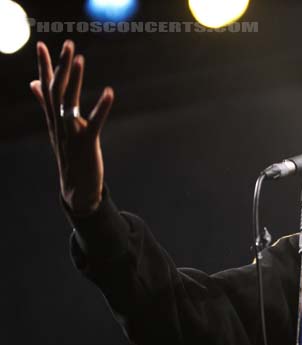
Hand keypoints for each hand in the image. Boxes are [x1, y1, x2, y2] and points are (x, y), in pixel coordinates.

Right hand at [30, 40, 113, 214]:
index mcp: (53, 117)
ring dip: (76, 80)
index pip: (46, 86)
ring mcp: (71, 132)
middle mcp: (59, 122)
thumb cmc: (70, 155)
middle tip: (68, 44)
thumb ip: (46, 104)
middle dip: (62, 66)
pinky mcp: (87, 143)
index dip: (45, 65)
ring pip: (69, 102)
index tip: (42, 43)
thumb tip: (34, 83)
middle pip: (57, 89)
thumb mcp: (56, 128)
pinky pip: (94, 122)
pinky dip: (102, 107)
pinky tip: (111, 92)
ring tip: (80, 59)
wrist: (76, 188)